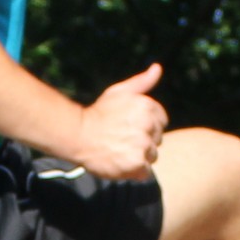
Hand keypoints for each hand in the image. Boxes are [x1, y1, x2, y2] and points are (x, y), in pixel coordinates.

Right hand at [63, 63, 166, 180]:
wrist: (78, 135)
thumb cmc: (99, 114)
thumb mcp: (119, 92)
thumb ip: (142, 82)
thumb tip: (158, 68)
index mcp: (147, 106)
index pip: (161, 122)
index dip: (146, 126)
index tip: (129, 127)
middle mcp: (148, 124)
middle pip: (157, 140)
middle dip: (144, 141)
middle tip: (121, 139)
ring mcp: (143, 144)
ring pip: (152, 156)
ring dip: (139, 157)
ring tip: (119, 151)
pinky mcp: (137, 162)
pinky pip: (145, 171)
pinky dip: (134, 171)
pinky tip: (120, 162)